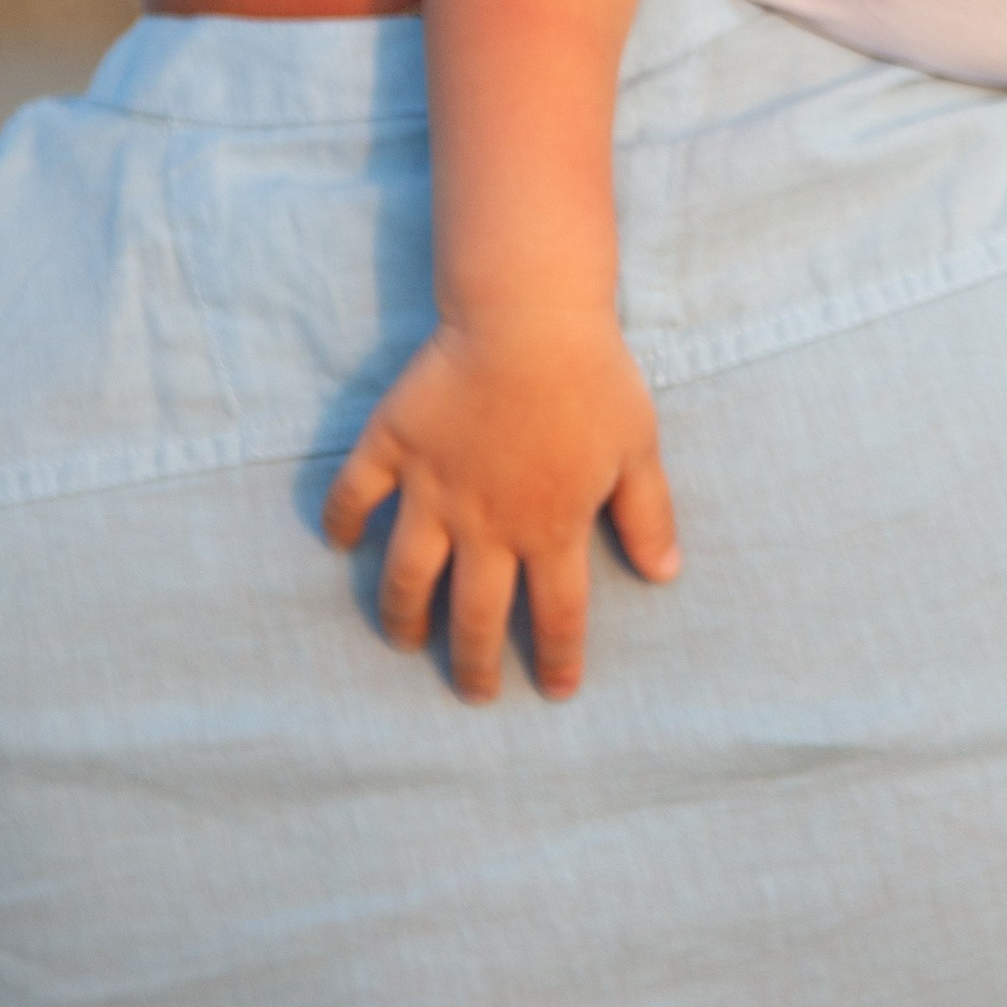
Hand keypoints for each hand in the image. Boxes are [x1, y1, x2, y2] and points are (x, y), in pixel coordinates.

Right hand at [323, 307, 678, 703]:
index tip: (555, 691)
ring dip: (403, 617)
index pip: (556, 616)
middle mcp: (486, 524)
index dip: (556, 660)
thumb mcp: (637, 448)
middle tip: (473, 692)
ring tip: (404, 639)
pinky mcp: (394, 447)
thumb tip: (666, 574)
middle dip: (474, 664)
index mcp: (550, 528)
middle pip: (476, 616)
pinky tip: (341, 544)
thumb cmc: (593, 377)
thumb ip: (648, 515)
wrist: (529, 315)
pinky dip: (342, 523)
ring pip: (407, 577)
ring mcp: (433, 490)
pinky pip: (354, 497)